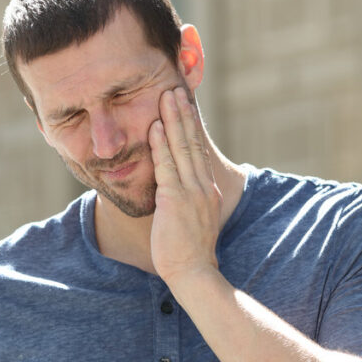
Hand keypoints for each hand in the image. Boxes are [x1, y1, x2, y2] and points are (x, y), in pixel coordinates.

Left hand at [148, 87, 222, 282]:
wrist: (192, 272)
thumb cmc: (186, 252)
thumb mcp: (191, 220)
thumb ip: (185, 202)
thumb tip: (172, 193)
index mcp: (208, 190)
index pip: (198, 151)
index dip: (191, 127)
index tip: (186, 106)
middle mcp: (203, 186)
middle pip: (193, 142)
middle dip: (184, 114)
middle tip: (177, 89)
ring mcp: (192, 192)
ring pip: (181, 147)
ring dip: (173, 120)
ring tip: (167, 96)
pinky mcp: (175, 199)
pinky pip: (167, 165)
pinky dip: (160, 144)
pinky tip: (153, 126)